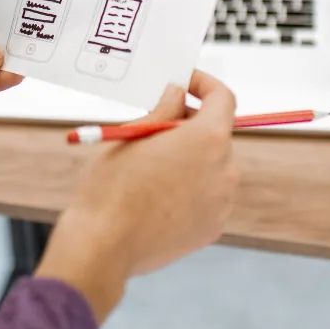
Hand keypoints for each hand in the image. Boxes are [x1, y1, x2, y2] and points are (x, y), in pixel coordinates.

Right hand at [35, 71, 239, 320]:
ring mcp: (222, 203)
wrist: (105, 246)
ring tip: (151, 166)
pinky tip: (156, 196)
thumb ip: (163, 110)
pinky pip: (207, 196)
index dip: (204, 84)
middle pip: (217, 134)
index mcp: (207, 140)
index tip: (185, 83)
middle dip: (191, 125)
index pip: (223, 98)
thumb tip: (177, 94)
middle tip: (156, 125)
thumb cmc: (112, 186)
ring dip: (190, 159)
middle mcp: (225, 170)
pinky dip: (189, 189)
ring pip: (211, 167)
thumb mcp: (133, 135)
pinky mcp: (213, 228)